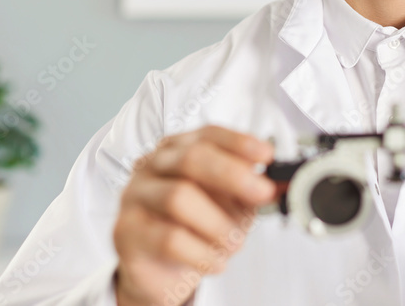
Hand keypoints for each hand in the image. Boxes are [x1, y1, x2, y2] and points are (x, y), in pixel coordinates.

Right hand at [113, 125, 276, 305]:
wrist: (160, 269)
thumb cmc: (196, 226)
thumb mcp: (230, 204)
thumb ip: (250, 190)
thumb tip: (279, 183)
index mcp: (179, 148)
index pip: (208, 135)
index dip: (239, 143)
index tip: (267, 155)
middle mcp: (153, 165)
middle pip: (191, 158)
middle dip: (233, 175)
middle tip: (262, 194)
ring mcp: (135, 195)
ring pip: (178, 197)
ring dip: (218, 222)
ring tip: (235, 242)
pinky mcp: (125, 231)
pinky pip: (168, 238)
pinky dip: (202, 252)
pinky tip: (217, 261)